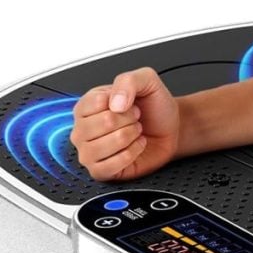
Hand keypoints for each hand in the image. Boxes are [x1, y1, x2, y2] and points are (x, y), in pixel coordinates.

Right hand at [70, 66, 179, 181]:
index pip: (96, 102)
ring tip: (135, 132)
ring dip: (130, 137)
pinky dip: (130, 155)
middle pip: (103, 123)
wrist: (170, 129)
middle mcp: (82, 129)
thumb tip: (115, 103)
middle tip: (135, 120)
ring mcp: (88, 151)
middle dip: (129, 120)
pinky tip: (135, 147)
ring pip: (105, 145)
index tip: (129, 105)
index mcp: (87, 105)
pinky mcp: (99, 171)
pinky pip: (110, 166)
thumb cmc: (154, 108)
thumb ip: (128, 81)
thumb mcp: (146, 81)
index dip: (122, 103)